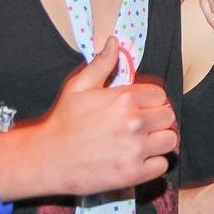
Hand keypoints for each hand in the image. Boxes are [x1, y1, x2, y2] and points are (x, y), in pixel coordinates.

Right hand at [26, 36, 177, 196]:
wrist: (44, 158)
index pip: (159, 95)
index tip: (140, 108)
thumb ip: (102, 63)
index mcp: (124, 99)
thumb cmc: (62, 122)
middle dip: (156, 119)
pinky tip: (138, 158)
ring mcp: (134, 149)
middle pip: (168, 117)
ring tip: (141, 141)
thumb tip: (114, 41)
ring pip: (169, 140)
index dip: (150, 101)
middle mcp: (134, 123)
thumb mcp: (79, 86)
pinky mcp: (132, 173)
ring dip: (158, 140)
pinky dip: (153, 163)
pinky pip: (161, 165)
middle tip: (141, 125)